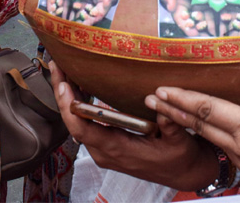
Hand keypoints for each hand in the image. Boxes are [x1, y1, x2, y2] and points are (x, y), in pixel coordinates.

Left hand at [50, 61, 217, 190]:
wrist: (183, 173)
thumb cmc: (180, 157)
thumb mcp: (180, 141)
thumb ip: (170, 123)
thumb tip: (159, 100)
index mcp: (118, 149)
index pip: (84, 130)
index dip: (70, 108)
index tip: (64, 85)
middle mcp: (105, 151)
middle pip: (74, 123)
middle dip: (63, 94)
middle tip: (56, 65)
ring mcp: (104, 149)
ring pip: (77, 123)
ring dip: (69, 98)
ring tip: (64, 69)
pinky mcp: (107, 145)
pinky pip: (86, 124)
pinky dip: (80, 104)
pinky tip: (79, 84)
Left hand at [149, 27, 239, 188]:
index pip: (209, 111)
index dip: (184, 99)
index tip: (162, 89)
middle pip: (199, 127)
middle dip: (173, 111)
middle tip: (150, 99)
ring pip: (206, 140)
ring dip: (184, 124)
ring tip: (164, 112)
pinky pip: (220, 151)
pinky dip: (203, 138)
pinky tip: (198, 130)